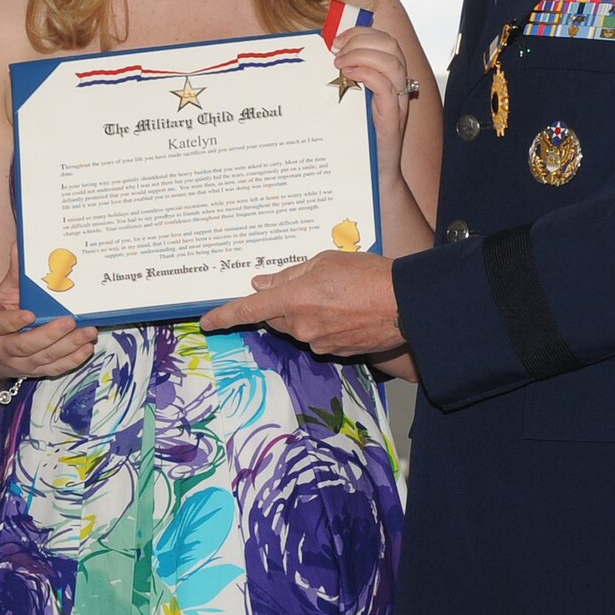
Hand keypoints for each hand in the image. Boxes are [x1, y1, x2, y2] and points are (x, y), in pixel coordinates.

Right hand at [0, 245, 96, 383]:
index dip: (14, 321)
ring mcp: (19, 363)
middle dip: (50, 334)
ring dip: (68, 346)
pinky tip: (85, 348)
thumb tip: (20, 245)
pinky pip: (54, 369)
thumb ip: (13, 273)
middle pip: (26, 345)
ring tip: (87, 333)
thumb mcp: (0, 295)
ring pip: (44, 358)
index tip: (28, 314)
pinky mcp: (33, 371)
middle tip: (69, 321)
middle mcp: (3, 348)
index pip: (1, 324)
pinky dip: (72, 360)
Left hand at [200, 249, 404, 358]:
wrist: (407, 304)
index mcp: (292, 301)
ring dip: (308, 312)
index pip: (248, 310)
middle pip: (276, 317)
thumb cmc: (367, 275)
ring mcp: (318, 342)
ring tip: (337, 295)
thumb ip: (288, 275)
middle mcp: (300, 326)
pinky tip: (347, 311)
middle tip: (310, 286)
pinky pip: (319, 337)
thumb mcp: (323, 262)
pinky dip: (325, 324)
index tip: (207, 321)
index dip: (224, 316)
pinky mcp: (336, 352)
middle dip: (284, 303)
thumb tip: (262, 282)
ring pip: (299, 327)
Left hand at [332, 26, 417, 178]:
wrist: (372, 178)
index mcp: (386, 79)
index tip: (335, 39)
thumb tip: (314, 63)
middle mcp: (396, 88)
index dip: (360, 32)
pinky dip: (369, 75)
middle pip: (391, 45)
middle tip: (335, 50)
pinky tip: (347, 76)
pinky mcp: (392, 121)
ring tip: (339, 63)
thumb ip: (339, 84)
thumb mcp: (346, 106)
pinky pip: (389, 89)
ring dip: (363, 55)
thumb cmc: (355, 142)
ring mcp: (397, 104)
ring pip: (393, 63)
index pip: (383, 41)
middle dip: (361, 39)